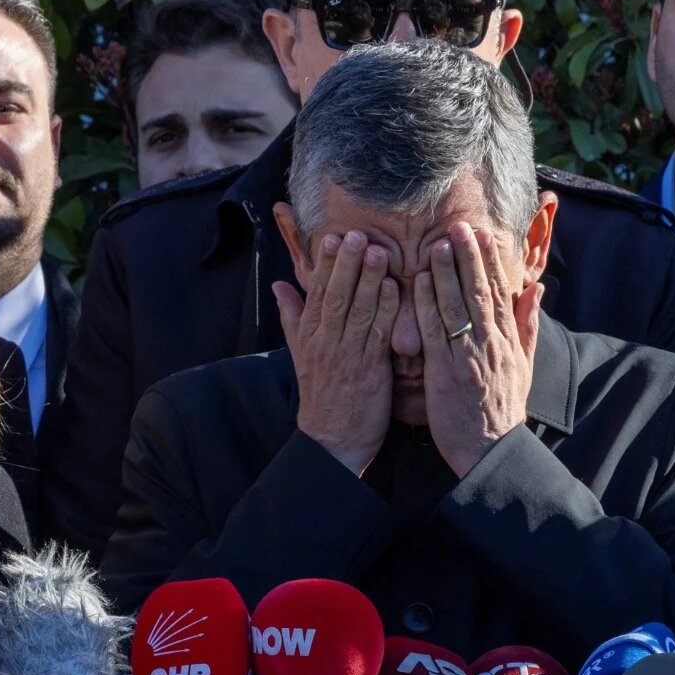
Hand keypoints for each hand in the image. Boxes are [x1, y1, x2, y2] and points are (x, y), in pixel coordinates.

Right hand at [274, 231, 398, 474]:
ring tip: (379, 252)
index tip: (334, 237)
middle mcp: (326, 342)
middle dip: (347, 264)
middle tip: (357, 234)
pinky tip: (395, 290)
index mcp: (309, 335)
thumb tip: (279, 285)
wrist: (332, 440)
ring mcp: (347, 356)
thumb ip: (292, 316)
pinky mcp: (369, 370)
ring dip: (369, 281)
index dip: (327, 264)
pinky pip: (378, 335)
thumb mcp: (299, 353)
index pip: (317, 292)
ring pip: (358, 311)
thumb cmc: (321, 394)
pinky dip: (386, 311)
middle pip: (336, 296)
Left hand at [414, 222, 542, 478]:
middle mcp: (490, 344)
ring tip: (439, 244)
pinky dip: (426, 304)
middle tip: (458, 226)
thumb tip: (535, 288)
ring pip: (456, 306)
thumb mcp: (525, 365)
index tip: (483, 234)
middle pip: (479, 292)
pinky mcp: (445, 371)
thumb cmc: (503, 409)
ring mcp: (467, 356)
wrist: (491, 450)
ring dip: (447, 273)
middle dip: (469, 257)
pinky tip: (419, 282)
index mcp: (508, 341)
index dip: (491, 261)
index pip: (500, 292)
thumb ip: (528, 325)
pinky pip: (434, 331)